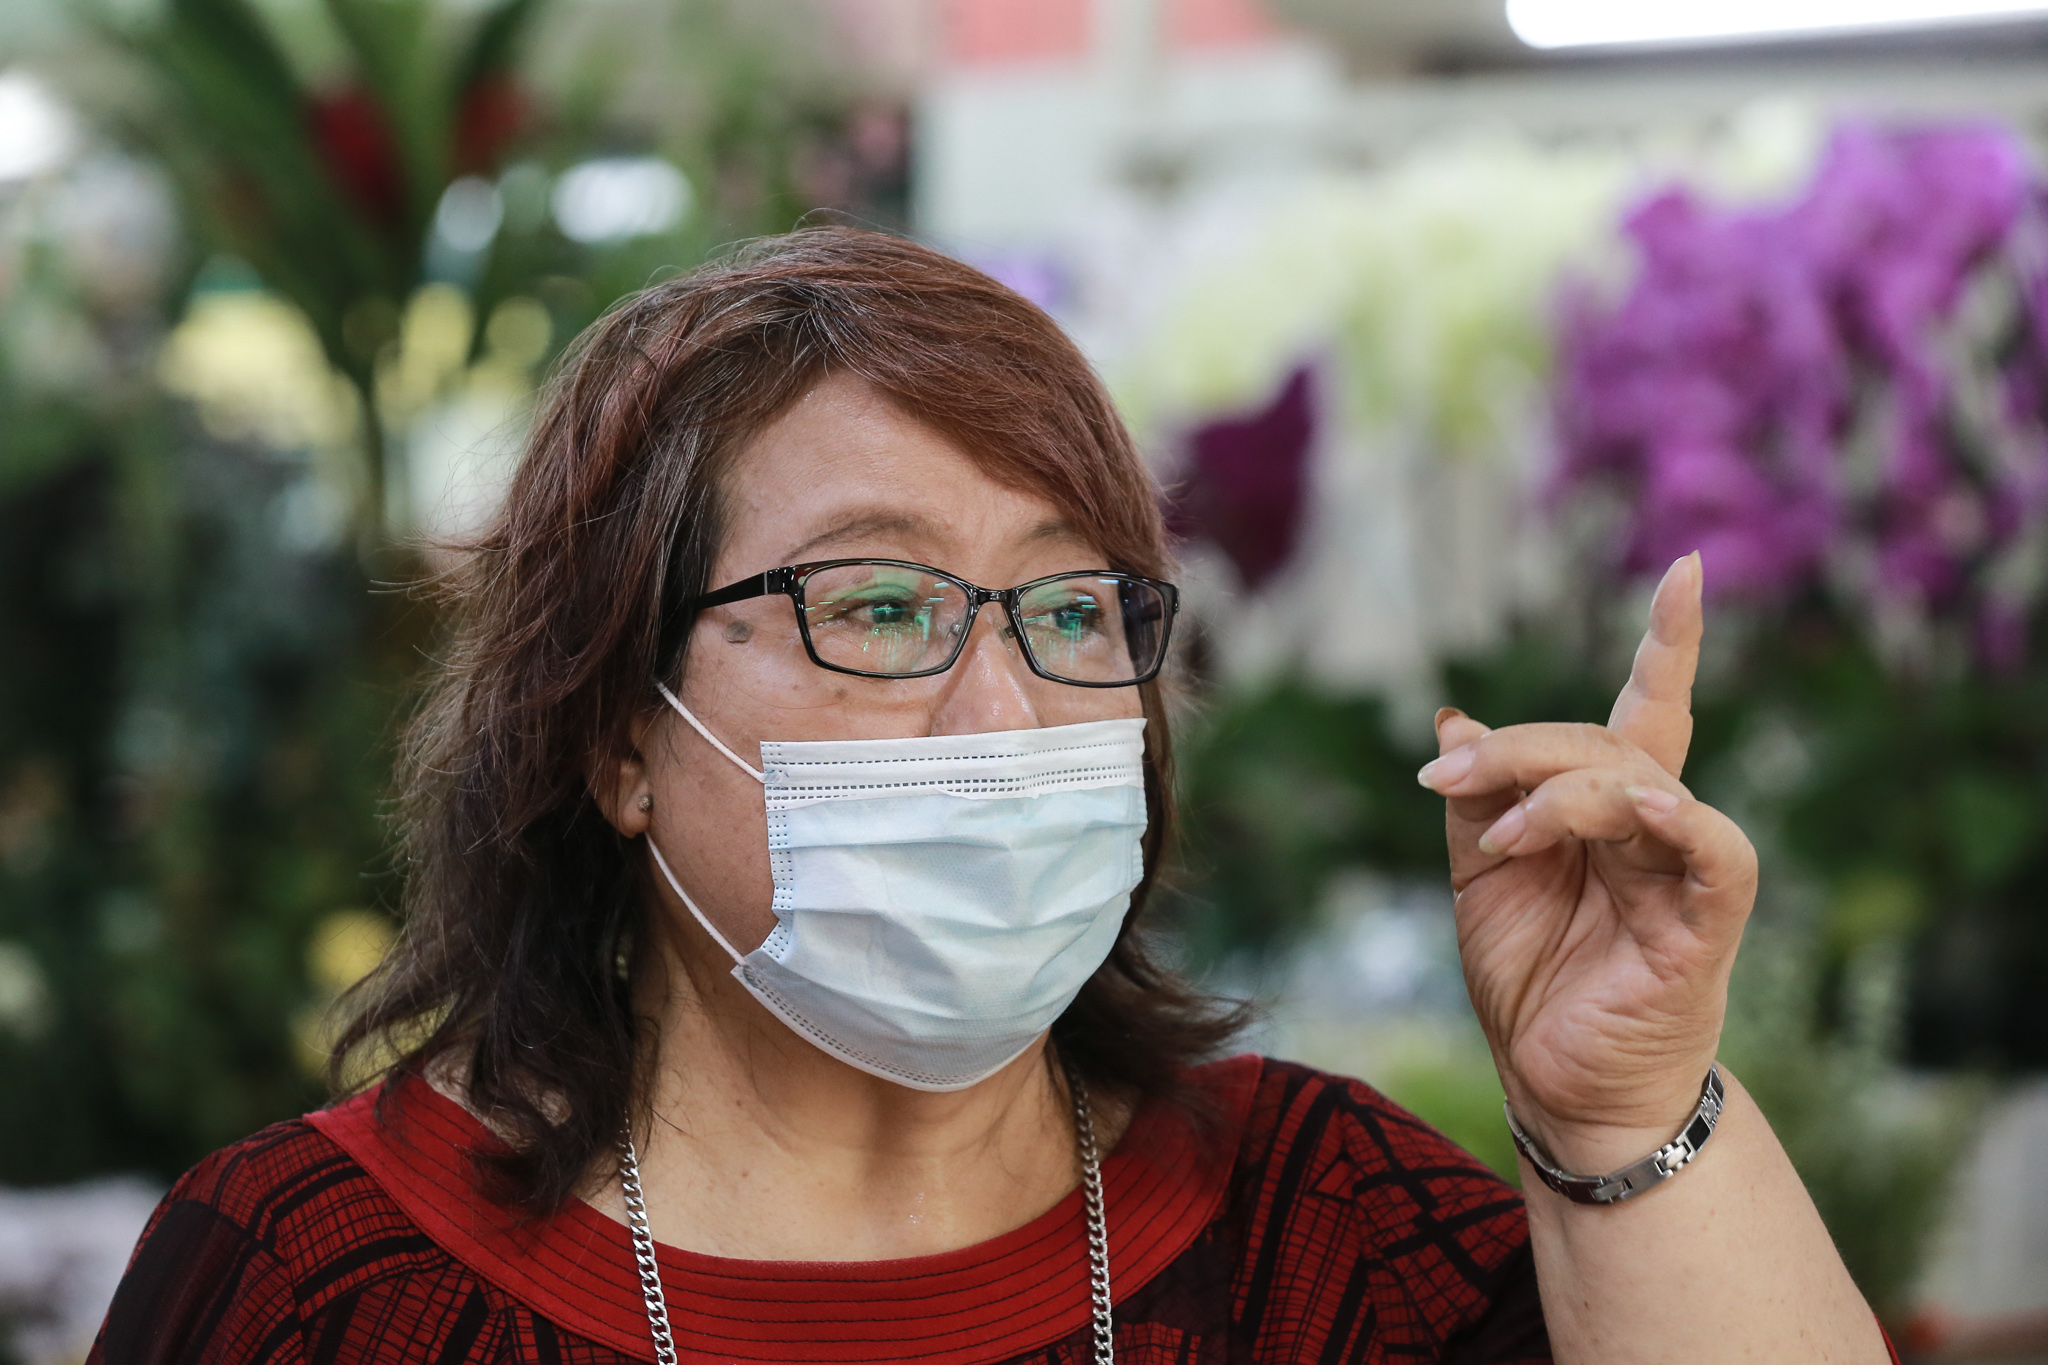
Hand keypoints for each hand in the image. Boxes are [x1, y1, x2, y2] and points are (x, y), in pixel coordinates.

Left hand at [1418, 553, 1757, 1171]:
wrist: (1557, 1089)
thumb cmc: (1534, 983)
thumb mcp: (1480, 879)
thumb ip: (1476, 799)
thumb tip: (1453, 714)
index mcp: (1610, 810)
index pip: (1647, 707)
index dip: (1669, 642)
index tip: (1689, 568)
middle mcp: (1656, 826)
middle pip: (1604, 740)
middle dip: (1519, 747)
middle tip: (1445, 775)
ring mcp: (1686, 870)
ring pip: (1638, 782)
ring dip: (1557, 793)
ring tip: (1501, 837)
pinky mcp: (1706, 923)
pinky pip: (1715, 853)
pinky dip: (1677, 821)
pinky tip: (1640, 806)